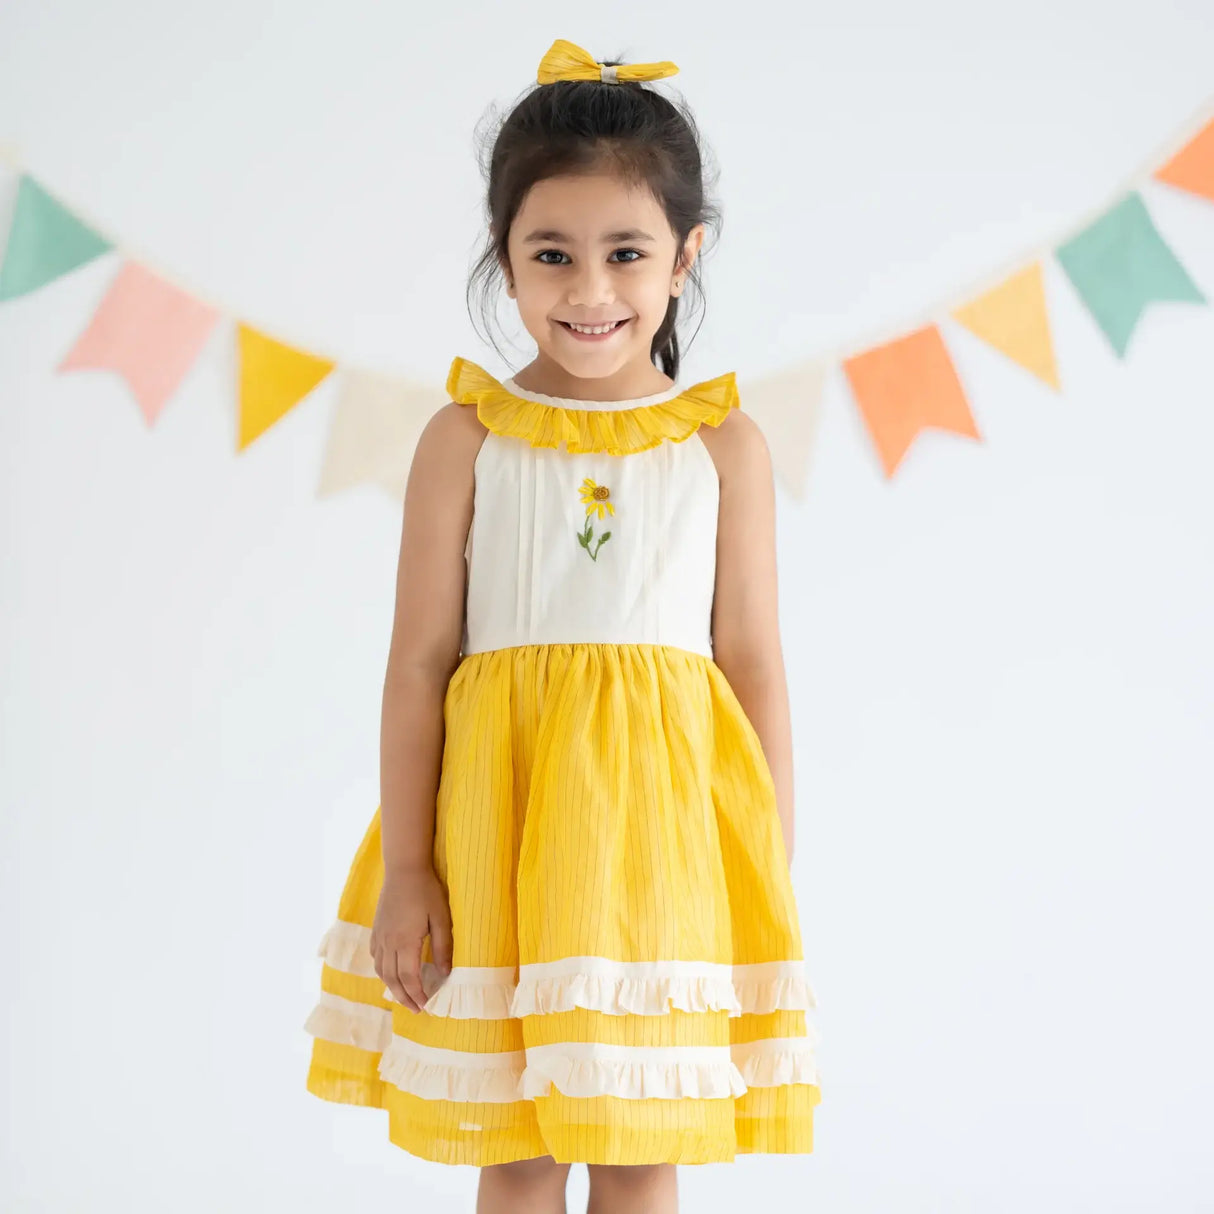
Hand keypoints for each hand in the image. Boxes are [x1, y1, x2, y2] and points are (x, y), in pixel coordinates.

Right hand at [371, 864, 452, 1012]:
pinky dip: (382, 970)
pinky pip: (375, 957)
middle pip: (392, 979)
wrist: (404, 869)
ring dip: (392, 987)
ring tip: (404, 996)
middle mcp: (388, 943)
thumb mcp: (442, 918)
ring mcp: (379, 936)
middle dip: (404, 997)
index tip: (425, 1006)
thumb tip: (445, 973)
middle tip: (416, 1010)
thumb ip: (444, 947)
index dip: (416, 994)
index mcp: (405, 942)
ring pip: (381, 970)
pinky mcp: (376, 929)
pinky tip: (390, 972)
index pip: (409, 977)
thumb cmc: (426, 891)